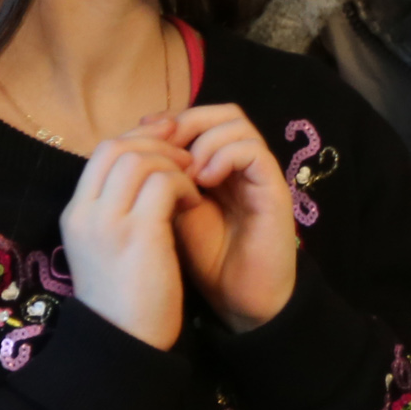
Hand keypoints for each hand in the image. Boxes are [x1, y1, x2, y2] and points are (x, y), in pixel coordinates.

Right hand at [58, 133, 201, 350]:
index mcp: (75, 214)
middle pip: (117, 146)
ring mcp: (107, 222)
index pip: (102, 152)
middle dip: (157, 142)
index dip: (138, 139)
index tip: (167, 146)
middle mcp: (84, 213)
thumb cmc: (125, 298)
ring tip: (192, 183)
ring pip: (140, 158)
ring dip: (174, 163)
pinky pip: (163, 182)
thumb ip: (120, 209)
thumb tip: (148, 173)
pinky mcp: (137, 234)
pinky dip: (184, 183)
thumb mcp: (111, 246)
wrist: (125, 343)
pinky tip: (194, 202)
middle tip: (186, 155)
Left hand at [158, 102, 298, 331]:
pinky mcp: (274, 189)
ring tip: (186, 171)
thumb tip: (136, 148)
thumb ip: (160, 180)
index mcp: (215, 165)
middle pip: (219, 112)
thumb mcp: (171, 212)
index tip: (143, 140)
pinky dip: (225, 156)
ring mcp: (259, 174)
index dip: (169, 122)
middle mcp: (240, 164)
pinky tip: (205, 180)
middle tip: (165, 148)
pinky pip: (253, 151)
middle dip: (186, 122)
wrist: (238, 298)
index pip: (198, 119)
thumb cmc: (206, 259)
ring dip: (204, 140)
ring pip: (237, 123)